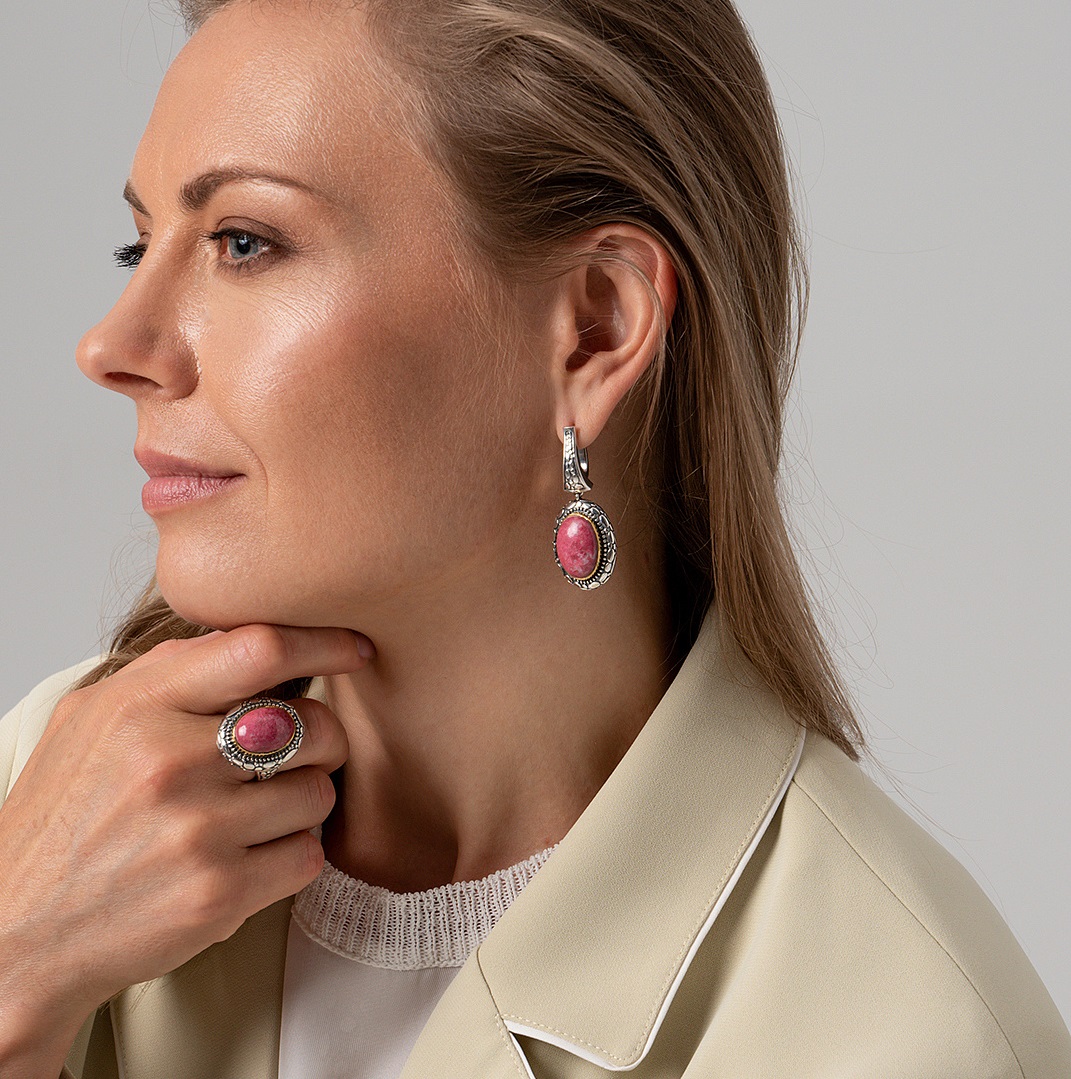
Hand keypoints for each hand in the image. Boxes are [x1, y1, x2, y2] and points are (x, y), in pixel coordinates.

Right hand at [0, 624, 369, 1070]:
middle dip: (324, 738)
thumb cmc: (63, 817)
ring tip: (257, 812)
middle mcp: (169, 763)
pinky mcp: (220, 895)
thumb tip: (253, 639)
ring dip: (303, 802)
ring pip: (319, 793)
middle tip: (299, 753)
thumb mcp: (93, 719)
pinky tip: (251, 855)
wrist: (17, 933)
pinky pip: (309, 854)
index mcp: (139, 707)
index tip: (354, 649)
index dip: (323, 643)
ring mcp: (197, 832)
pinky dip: (293, 854)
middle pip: (315, 725)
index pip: (261, 649)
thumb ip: (171, 673)